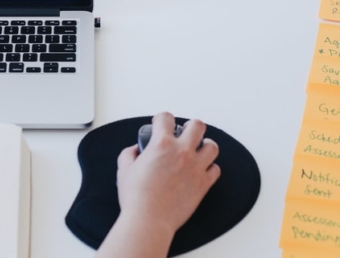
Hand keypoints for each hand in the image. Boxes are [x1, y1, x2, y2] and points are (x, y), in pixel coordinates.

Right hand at [115, 112, 220, 232]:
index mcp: (161, 145)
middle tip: (186, 132)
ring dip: (205, 146)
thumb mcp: (124, 169)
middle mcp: (182, 152)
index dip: (162, 118)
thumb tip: (135, 150)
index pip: (166, 118)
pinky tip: (201, 170)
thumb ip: (129, 154)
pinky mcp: (203, 183)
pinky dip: (209, 168)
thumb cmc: (137, 198)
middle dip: (190, 126)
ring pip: (212, 146)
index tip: (161, 123)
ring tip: (198, 150)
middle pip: (197, 126)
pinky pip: (215, 169)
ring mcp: (195, 167)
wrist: (149, 219)